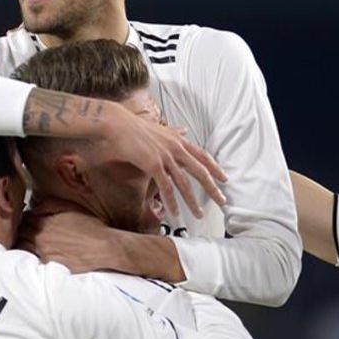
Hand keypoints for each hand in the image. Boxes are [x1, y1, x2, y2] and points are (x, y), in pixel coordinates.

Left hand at [18, 208, 119, 273]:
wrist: (105, 248)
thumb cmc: (91, 227)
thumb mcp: (71, 207)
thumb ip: (49, 204)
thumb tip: (34, 208)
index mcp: (45, 223)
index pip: (25, 218)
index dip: (28, 217)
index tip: (32, 218)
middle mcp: (41, 239)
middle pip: (22, 233)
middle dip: (25, 229)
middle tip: (30, 228)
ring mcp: (45, 254)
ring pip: (24, 247)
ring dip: (26, 242)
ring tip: (34, 240)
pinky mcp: (51, 265)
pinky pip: (35, 259)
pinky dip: (35, 254)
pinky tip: (44, 251)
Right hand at [96, 106, 226, 216]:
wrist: (114, 124)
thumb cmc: (132, 126)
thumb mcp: (158, 129)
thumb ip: (173, 132)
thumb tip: (184, 129)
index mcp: (178, 140)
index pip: (202, 156)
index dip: (215, 168)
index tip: (225, 179)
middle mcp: (175, 148)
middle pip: (200, 171)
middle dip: (212, 188)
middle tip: (222, 202)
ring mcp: (165, 156)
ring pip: (184, 183)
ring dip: (192, 202)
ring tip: (198, 215)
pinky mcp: (153, 164)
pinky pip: (166, 188)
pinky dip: (172, 202)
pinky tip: (175, 213)